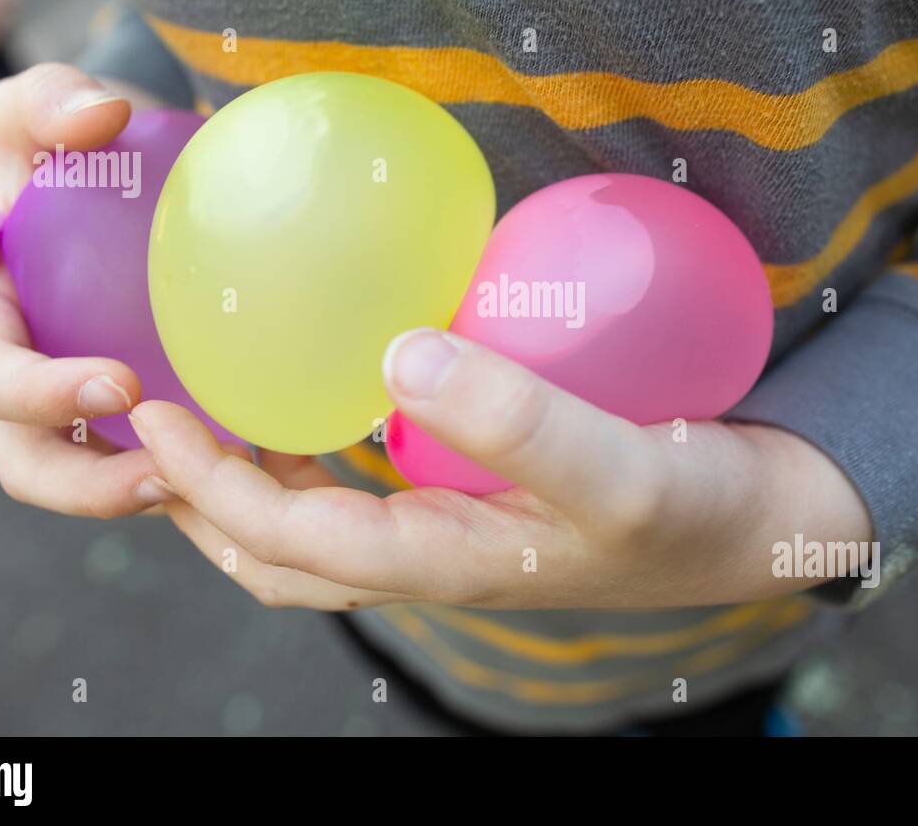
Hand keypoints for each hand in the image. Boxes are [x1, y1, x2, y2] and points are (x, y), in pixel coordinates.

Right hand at [0, 63, 175, 517]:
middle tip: (168, 475)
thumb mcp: (45, 107)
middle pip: (30, 461)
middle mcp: (20, 378)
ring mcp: (77, 406)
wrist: (126, 180)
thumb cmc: (73, 147)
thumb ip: (48, 99)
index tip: (122, 385)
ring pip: (95, 481)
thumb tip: (96, 118)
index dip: (37, 396)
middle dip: (88, 485)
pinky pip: (158, 460)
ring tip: (217, 488)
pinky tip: (257, 461)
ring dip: (145, 495)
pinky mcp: (137, 416)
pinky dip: (195, 472)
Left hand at [130, 329, 872, 609]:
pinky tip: (328, 392)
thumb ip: (516, 420)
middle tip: (156, 422)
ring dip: (253, 484)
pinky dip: (320, 454)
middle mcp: (438, 557)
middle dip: (202, 504)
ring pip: (322, 529)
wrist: (764, 520)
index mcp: (449, 563)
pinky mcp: (484, 499)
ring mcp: (459, 531)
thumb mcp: (619, 468)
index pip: (295, 542)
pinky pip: (372, 488)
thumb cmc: (700, 505)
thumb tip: (396, 354)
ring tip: (216, 408)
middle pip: (284, 555)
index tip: (153, 418)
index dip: (210, 488)